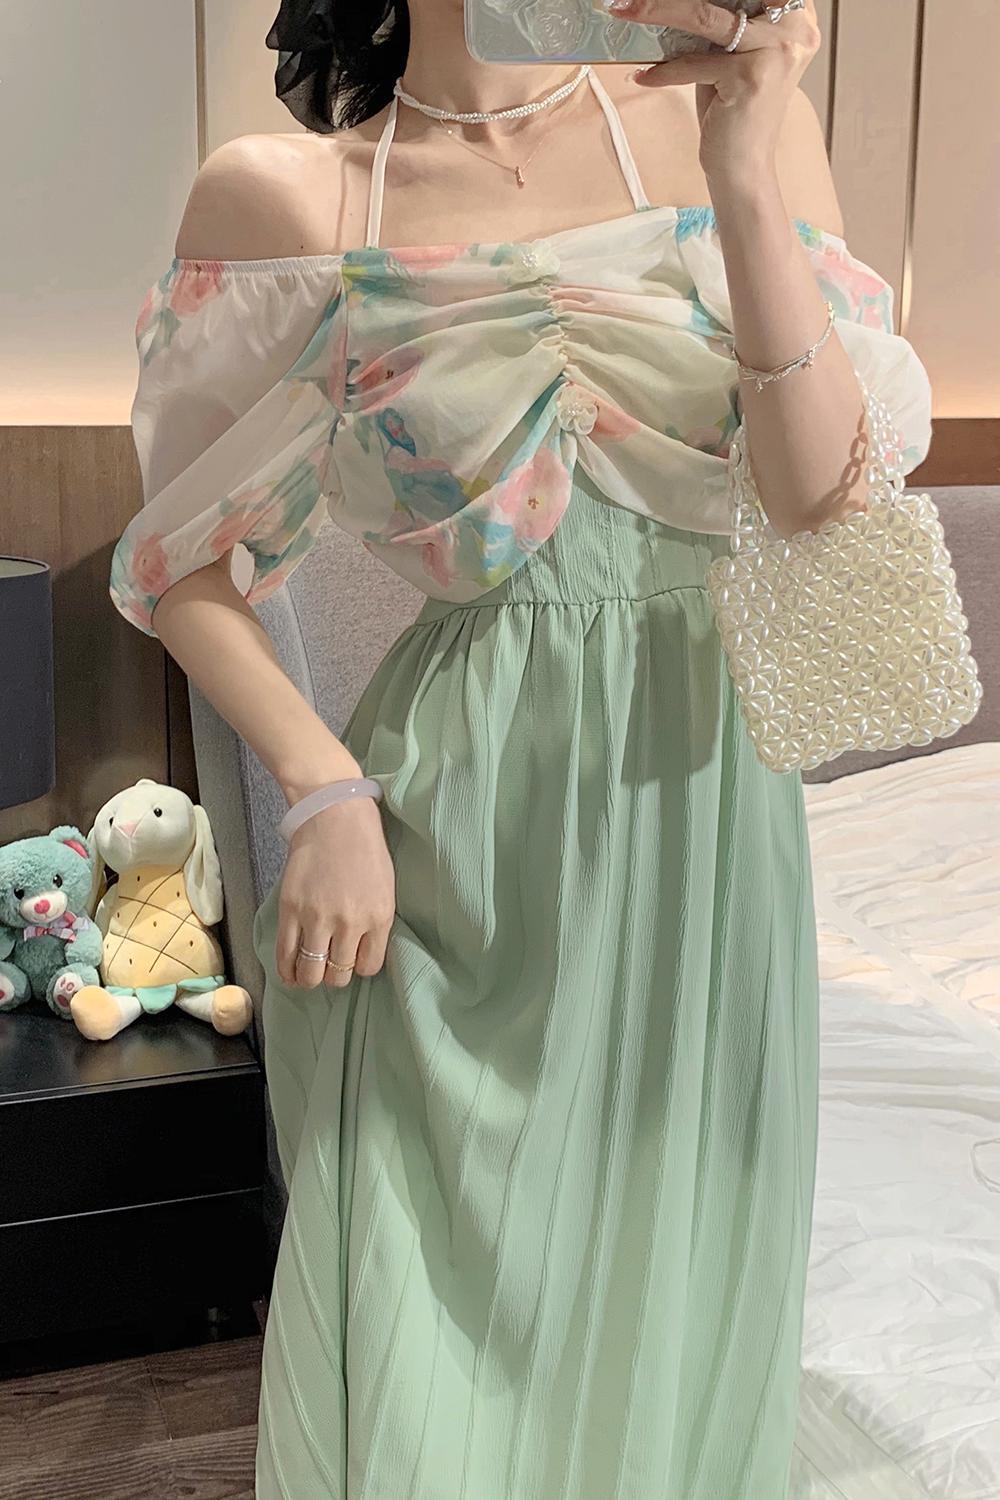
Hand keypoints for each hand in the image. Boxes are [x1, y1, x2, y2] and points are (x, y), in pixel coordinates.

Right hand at [275, 795, 396, 991]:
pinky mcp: (291, 910)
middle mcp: (350, 923)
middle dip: (334, 974)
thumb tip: (362, 952)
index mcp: (378, 917)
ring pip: (311, 973)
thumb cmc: (364, 847)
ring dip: (310, 977)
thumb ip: (375, 922)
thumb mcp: (385, 888)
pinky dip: (287, 971)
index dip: (359, 967)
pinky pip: (286, 956)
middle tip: (329, 962)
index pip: (369, 967)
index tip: (352, 958)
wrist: (333, 815)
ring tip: (309, 969)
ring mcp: (318, 917)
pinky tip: (290, 972)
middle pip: (339, 975)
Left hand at [604, 0, 820, 178]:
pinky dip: (663, 70)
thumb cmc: (735, 112)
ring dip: (656, 10)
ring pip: (704, 16)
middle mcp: (794, 28)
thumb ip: (720, 22)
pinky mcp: (749, 77)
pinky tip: (643, 76)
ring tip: (624, 11)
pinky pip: (693, 62)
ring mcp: (774, 51)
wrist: (744, 168)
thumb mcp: (731, 56)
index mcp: (797, 16)